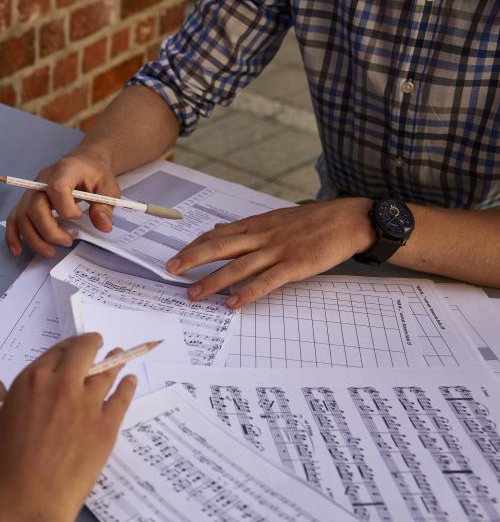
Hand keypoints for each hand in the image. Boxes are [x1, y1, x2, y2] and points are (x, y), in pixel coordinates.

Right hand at [0, 335, 135, 521]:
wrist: (30, 503)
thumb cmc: (3, 470)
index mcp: (31, 382)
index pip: (55, 352)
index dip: (66, 349)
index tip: (72, 351)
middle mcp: (62, 385)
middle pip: (84, 351)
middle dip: (92, 344)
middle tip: (97, 345)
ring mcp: (88, 404)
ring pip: (107, 372)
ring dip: (114, 361)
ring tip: (119, 357)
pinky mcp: (107, 426)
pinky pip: (122, 398)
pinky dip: (127, 386)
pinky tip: (130, 382)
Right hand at [5, 150, 120, 257]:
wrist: (83, 163)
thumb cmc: (94, 174)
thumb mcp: (108, 187)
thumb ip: (104, 207)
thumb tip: (103, 227)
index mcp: (65, 170)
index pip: (56, 189)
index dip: (66, 209)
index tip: (79, 217)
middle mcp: (43, 180)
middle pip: (35, 207)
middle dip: (50, 231)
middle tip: (68, 242)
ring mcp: (32, 191)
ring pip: (22, 216)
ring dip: (34, 239)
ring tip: (51, 252)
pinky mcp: (27, 201)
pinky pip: (14, 218)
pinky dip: (13, 235)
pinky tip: (17, 250)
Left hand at [166, 198, 375, 307]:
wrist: (350, 220)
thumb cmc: (313, 221)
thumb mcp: (275, 218)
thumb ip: (247, 227)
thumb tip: (219, 228)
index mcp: (257, 224)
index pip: (218, 234)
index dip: (195, 245)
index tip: (177, 256)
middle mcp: (262, 236)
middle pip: (220, 247)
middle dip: (193, 259)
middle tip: (170, 271)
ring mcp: (278, 250)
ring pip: (238, 266)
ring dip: (213, 281)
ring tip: (194, 294)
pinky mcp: (295, 265)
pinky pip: (267, 281)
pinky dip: (248, 292)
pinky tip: (233, 303)